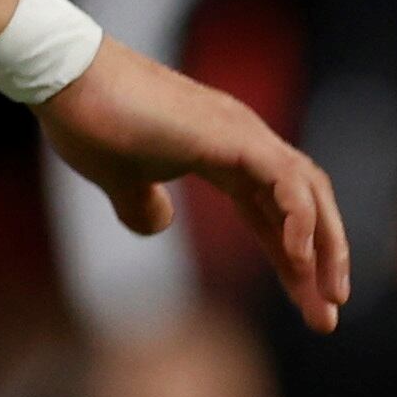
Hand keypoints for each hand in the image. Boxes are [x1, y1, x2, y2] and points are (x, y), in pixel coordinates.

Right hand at [38, 39, 347, 332]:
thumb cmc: (88, 123)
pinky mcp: (235, 138)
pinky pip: (287, 184)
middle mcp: (246, 143)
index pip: (272, 212)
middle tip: (327, 314)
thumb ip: (140, 203)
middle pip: (301, 208)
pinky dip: (300, 222)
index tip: (303, 302)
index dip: (288, 258)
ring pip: (308, 195)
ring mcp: (244, 136)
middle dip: (319, 262)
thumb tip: (156, 226)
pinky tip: (299, 261)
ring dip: (323, 250)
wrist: (69, 81)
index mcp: (222, 153)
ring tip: (327, 299)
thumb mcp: (117, 179)